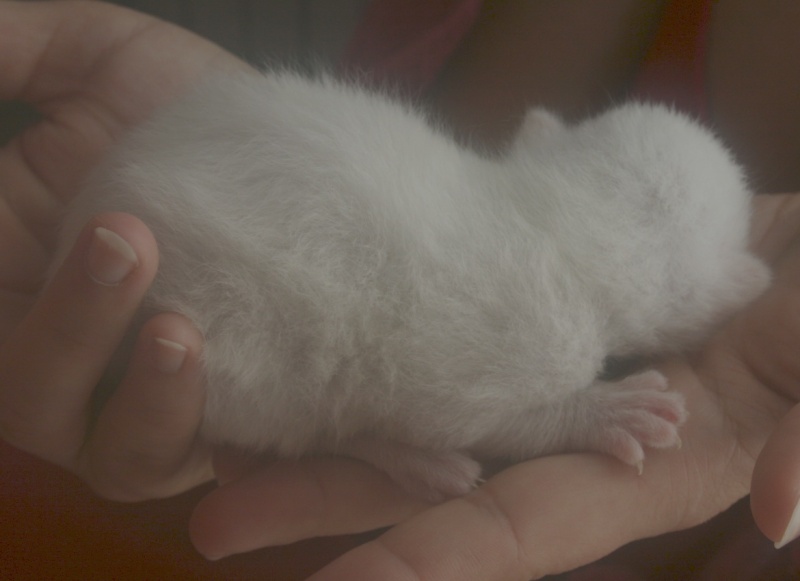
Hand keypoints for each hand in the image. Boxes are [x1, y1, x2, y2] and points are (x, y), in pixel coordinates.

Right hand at [0, 0, 246, 500]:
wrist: (298, 155)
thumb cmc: (194, 112)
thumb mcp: (105, 66)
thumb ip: (22, 52)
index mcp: (25, 285)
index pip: (0, 323)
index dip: (11, 309)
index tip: (38, 218)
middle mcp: (77, 355)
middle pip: (30, 394)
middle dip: (67, 329)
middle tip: (124, 237)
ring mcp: (148, 398)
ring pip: (115, 452)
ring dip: (140, 403)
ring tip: (178, 332)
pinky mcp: (225, 421)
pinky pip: (203, 458)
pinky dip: (207, 436)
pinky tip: (240, 383)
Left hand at [190, 192, 799, 578]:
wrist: (797, 256)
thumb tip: (784, 523)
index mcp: (642, 466)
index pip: (516, 521)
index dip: (431, 562)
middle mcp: (570, 431)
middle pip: (434, 473)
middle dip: (328, 497)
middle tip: (215, 514)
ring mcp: (544, 369)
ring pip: (422, 397)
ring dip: (330, 413)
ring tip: (220, 421)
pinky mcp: (532, 309)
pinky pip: (445, 324)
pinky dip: (383, 335)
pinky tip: (310, 331)